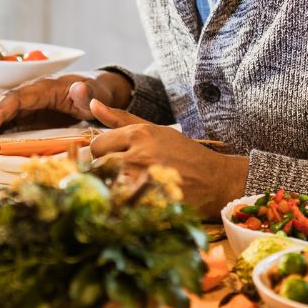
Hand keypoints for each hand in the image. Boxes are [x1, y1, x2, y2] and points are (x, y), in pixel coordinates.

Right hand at [0, 70, 132, 136]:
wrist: (98, 92)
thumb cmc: (96, 92)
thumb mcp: (95, 94)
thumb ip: (87, 94)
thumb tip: (78, 87)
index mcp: (44, 87)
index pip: (16, 98)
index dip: (0, 112)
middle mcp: (32, 94)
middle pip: (4, 108)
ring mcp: (30, 106)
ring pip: (5, 117)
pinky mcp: (32, 116)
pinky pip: (13, 125)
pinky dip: (1, 136)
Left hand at [88, 102, 248, 217]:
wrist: (215, 181)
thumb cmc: (184, 154)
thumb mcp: (155, 130)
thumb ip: (120, 118)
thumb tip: (92, 104)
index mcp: (139, 135)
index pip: (96, 144)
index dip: (103, 154)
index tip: (115, 159)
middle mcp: (137, 155)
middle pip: (96, 165)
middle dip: (105, 171)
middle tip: (123, 176)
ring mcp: (141, 181)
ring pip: (105, 185)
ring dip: (112, 188)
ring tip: (131, 188)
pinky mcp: (147, 203)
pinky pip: (118, 204)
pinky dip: (122, 204)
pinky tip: (137, 201)